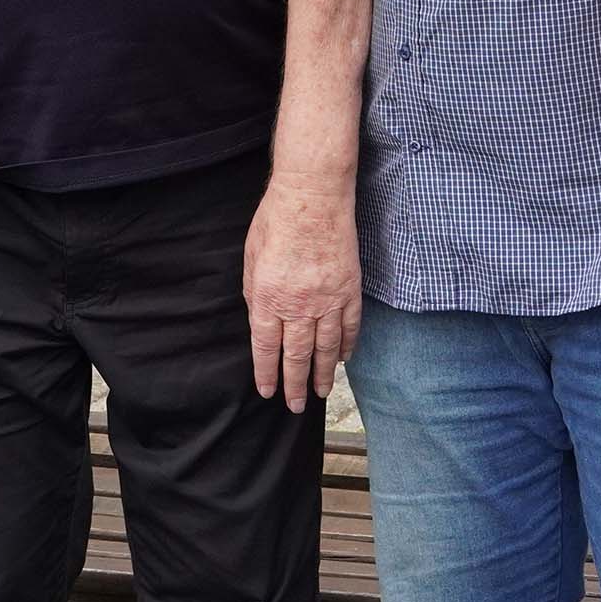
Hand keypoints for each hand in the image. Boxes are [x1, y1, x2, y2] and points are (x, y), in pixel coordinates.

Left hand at [244, 175, 361, 411]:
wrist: (313, 194)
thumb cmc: (276, 220)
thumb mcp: (251, 258)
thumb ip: (256, 294)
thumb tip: (262, 319)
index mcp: (268, 297)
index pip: (266, 347)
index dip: (267, 373)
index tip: (268, 391)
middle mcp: (298, 305)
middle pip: (296, 356)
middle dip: (294, 385)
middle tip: (294, 406)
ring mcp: (328, 299)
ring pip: (326, 348)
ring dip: (322, 374)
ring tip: (320, 393)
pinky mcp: (349, 289)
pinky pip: (349, 326)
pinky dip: (347, 346)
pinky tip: (342, 360)